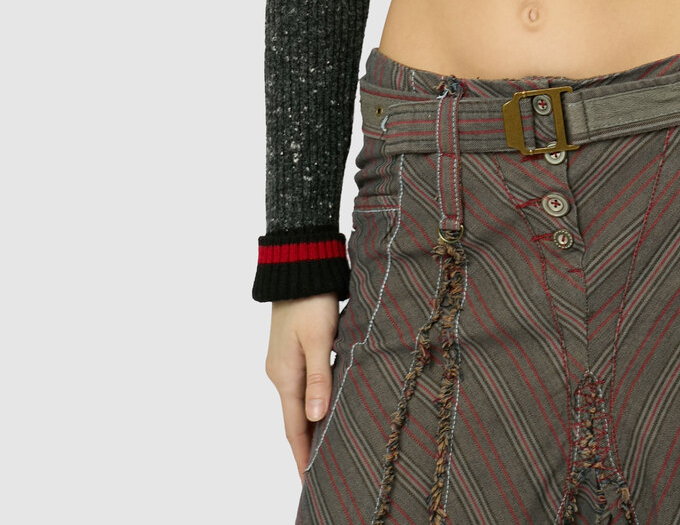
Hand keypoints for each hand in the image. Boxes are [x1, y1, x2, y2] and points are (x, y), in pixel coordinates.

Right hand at [265, 293, 340, 479]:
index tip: (309, 483)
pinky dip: (313, 402)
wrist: (298, 266)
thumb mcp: (318, 337)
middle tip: (322, 473)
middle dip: (306, 447)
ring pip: (300, 402)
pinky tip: (326, 407)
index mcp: (285, 376)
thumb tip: (316, 417)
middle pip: (295, 420)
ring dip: (311, 425)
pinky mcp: (294, 350)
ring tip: (326, 447)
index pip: (295, 428)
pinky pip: (304, 385)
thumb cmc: (311, 299)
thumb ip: (319, 377)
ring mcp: (286, 362)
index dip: (302, 456)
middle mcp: (282, 373)